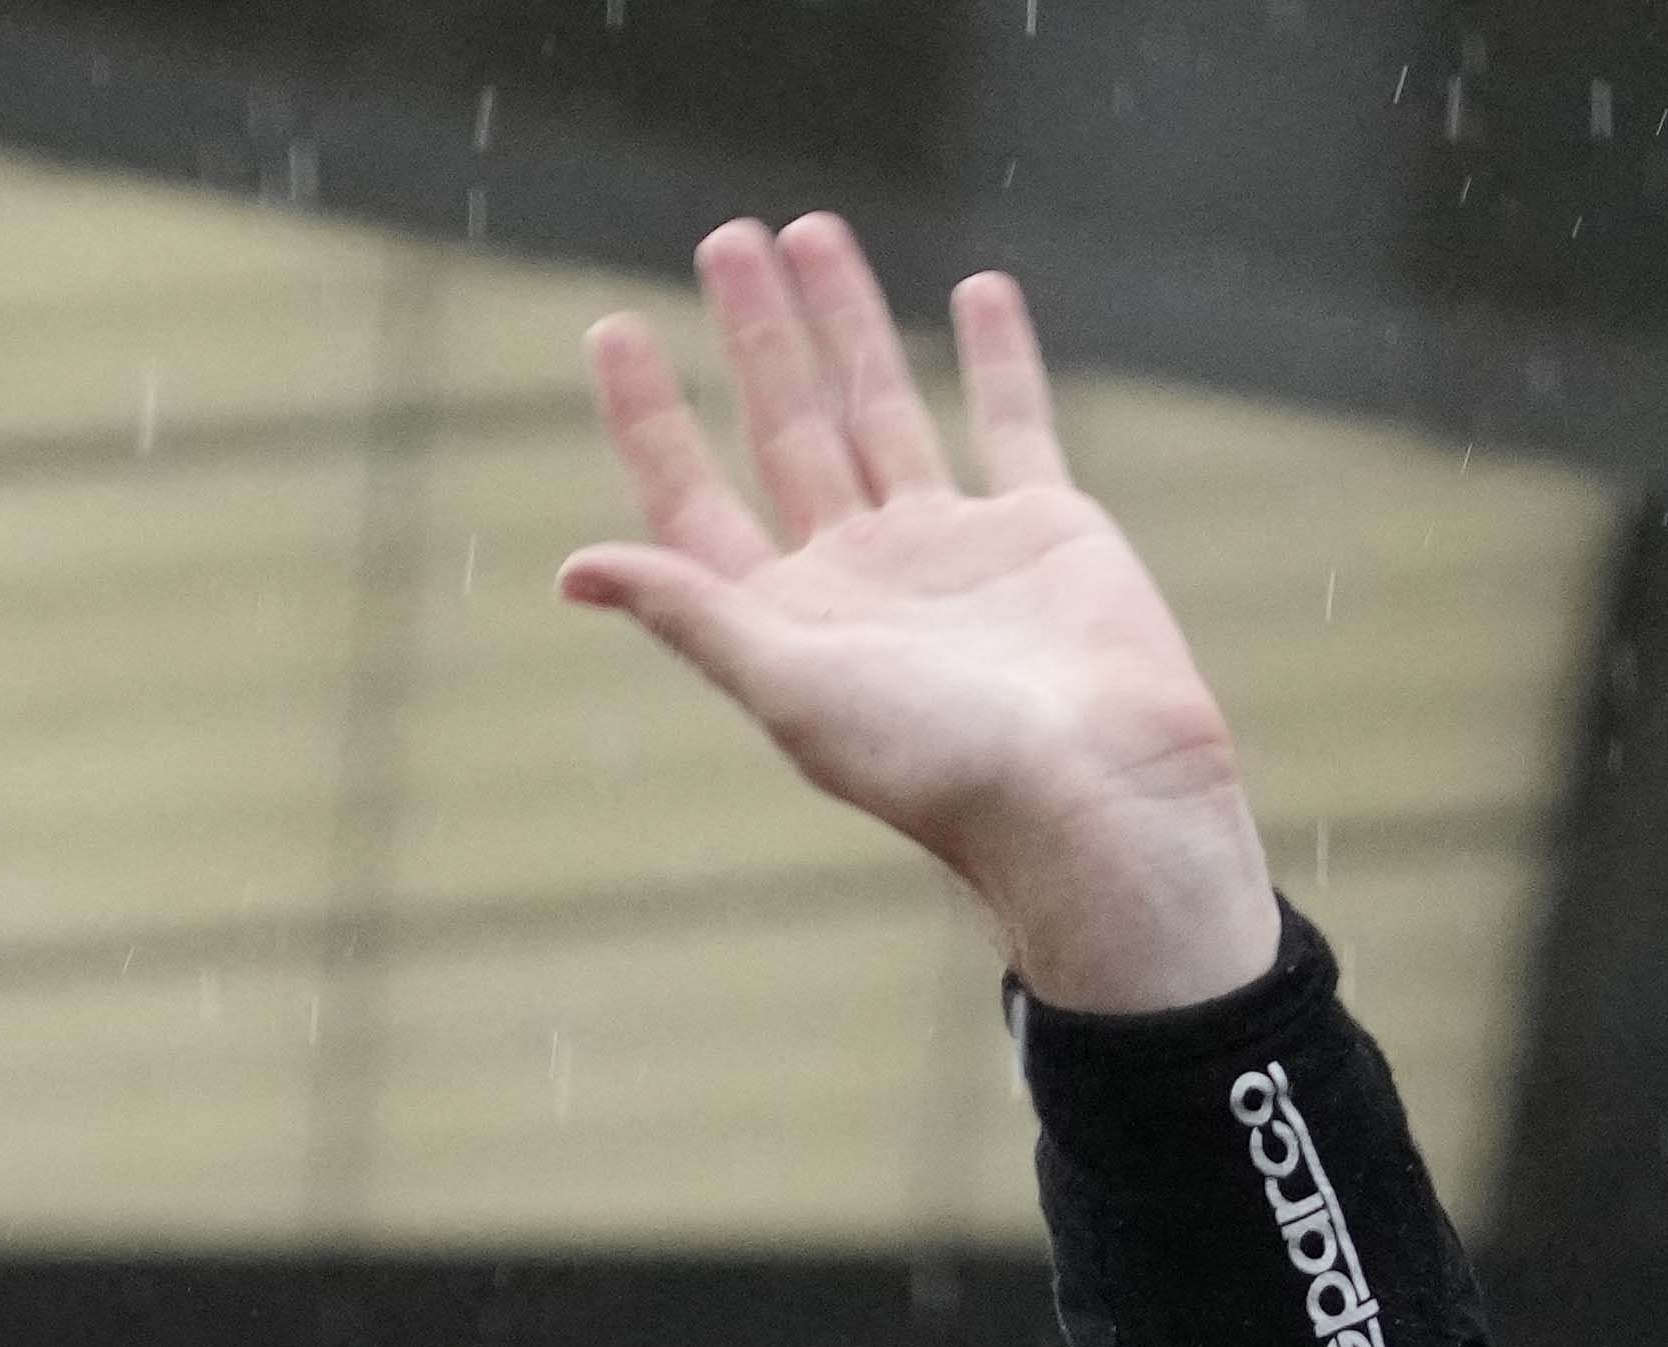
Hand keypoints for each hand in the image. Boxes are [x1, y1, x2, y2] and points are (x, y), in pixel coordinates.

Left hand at [557, 217, 1277, 1019]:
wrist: (1094, 794)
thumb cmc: (937, 763)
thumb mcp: (792, 688)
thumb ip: (693, 614)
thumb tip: (573, 570)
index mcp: (787, 619)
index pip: (695, 501)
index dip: (651, 419)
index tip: (614, 329)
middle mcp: (862, 576)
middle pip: (788, 430)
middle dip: (756, 337)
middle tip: (726, 240)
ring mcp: (952, 548)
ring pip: (886, 407)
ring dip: (848, 323)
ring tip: (812, 231)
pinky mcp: (1044, 529)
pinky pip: (1012, 421)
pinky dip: (997, 357)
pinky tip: (975, 291)